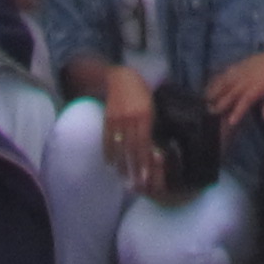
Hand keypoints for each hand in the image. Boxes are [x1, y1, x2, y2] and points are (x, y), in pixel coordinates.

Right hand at [100, 68, 158, 192]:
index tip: (146, 178)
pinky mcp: (107, 119)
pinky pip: (107, 139)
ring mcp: (118, 119)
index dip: (145, 162)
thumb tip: (155, 148)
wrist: (121, 78)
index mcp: (145, 115)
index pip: (144, 144)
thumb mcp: (152, 107)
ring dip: (121, 164)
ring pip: (119, 146)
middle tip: (136, 185)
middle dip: (134, 168)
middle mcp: (131, 118)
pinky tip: (110, 164)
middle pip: (132, 148)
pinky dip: (109, 153)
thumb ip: (152, 126)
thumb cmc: (142, 93)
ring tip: (123, 179)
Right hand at [210, 37, 263, 125]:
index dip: (238, 110)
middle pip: (232, 90)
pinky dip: (218, 76)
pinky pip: (228, 70)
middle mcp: (250, 76)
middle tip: (210, 112)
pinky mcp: (243, 63)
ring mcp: (245, 68)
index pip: (246, 99)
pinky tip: (211, 81)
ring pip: (227, 79)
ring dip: (215, 89)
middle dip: (221, 102)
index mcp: (261, 84)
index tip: (230, 121)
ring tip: (205, 98)